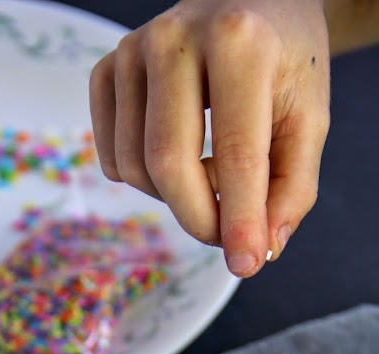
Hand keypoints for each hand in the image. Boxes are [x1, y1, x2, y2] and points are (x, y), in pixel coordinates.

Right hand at [90, 0, 329, 277]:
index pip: (235, 153)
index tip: (246, 265)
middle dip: (199, 219)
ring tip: (211, 179)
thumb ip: (292, 188)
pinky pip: (112, 158)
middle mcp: (175, 38)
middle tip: (227, 237)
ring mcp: (131, 51)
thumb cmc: (283, 62)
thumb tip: (260, 249)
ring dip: (174, 198)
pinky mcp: (106, 69)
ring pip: (135, 168)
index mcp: (239, 42)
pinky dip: (143, 180)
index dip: (239, 220)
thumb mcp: (308, 120)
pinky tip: (177, 158)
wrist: (250, 2)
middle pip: (169, 165)